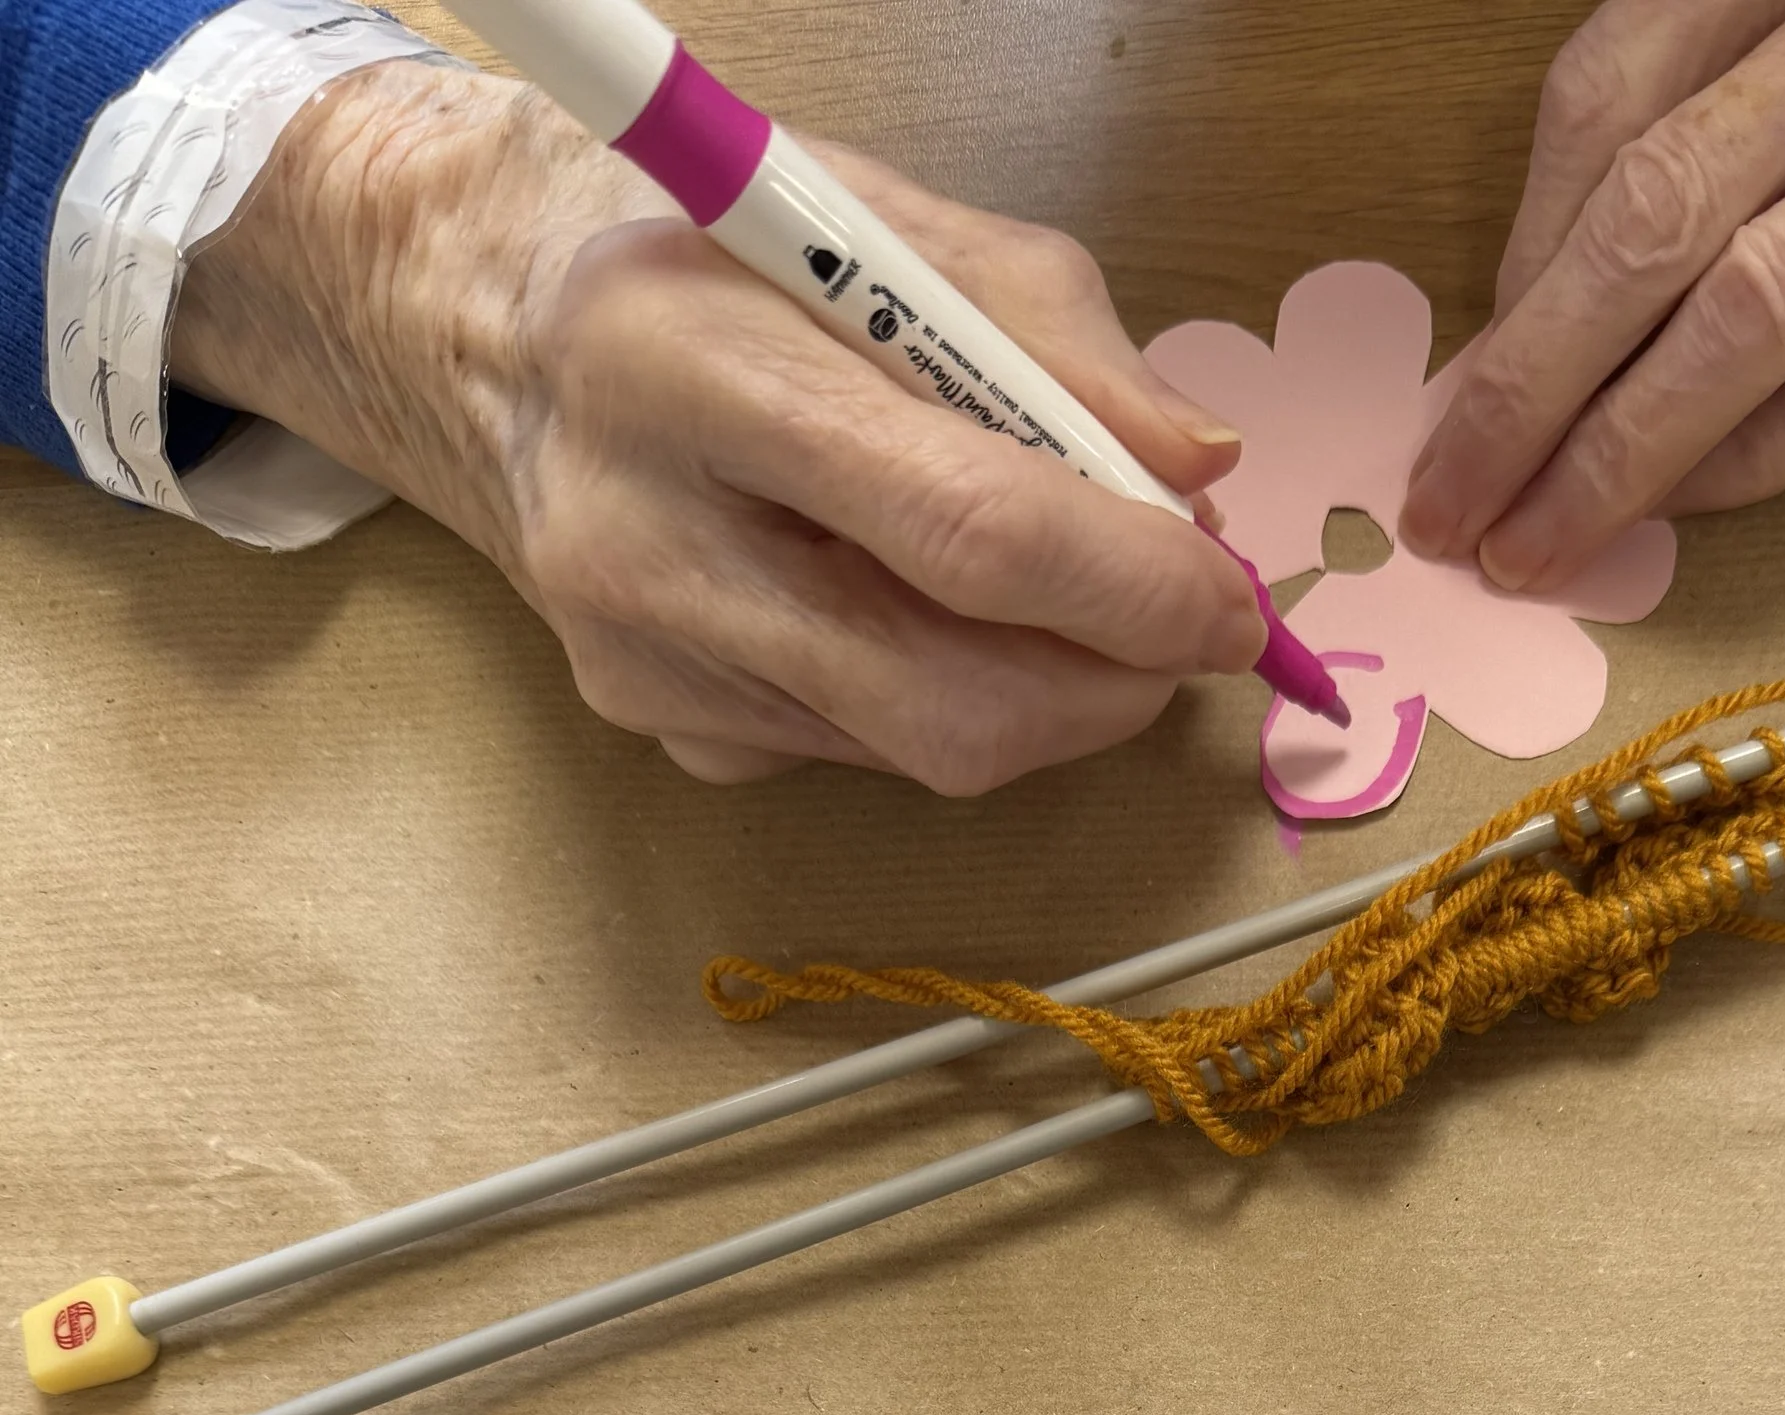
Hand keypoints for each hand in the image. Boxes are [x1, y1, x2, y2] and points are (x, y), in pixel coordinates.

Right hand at [172, 64, 1262, 788]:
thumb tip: (1196, 478)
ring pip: (922, 752)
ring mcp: (645, 656)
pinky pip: (862, 756)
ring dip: (1042, 698)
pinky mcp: (658, 728)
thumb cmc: (702, 251)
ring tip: (1065, 605)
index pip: (968, 532)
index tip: (1232, 600)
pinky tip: (912, 609)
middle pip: (951, 699)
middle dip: (1108, 688)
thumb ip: (1053, 339)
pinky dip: (940, 700)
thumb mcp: (876, 217)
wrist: (482, 329)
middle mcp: (650, 531)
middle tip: (1177, 636)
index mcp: (695, 358)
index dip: (1132, 591)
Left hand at [1400, 0, 1784, 584]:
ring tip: (1543, 541)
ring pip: (1760, 300)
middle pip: (1659, 203)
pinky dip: (1775, 450)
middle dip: (1528, 376)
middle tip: (1450, 499)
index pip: (1615, 86)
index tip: (1465, 379)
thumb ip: (1747, 115)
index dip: (1517, 253)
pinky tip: (1697, 505)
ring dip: (1625, 447)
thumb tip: (1561, 305)